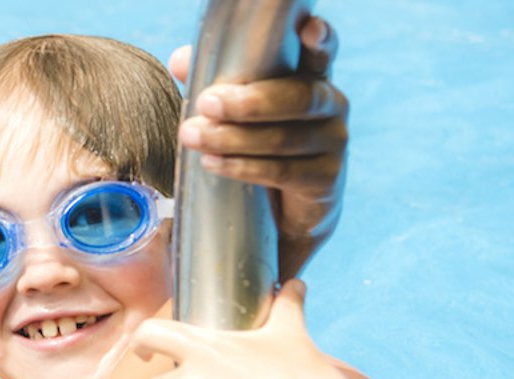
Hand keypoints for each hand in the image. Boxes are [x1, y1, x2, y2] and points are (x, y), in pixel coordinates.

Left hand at [169, 17, 346, 277]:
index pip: (321, 53)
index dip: (320, 40)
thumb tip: (180, 60)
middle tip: (205, 104)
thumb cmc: (253, 147)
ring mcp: (333, 142)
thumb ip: (208, 83)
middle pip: (297, 96)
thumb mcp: (229, 113)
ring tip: (192, 136)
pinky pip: (283, 171)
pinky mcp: (326, 180)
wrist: (277, 214)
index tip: (309, 29)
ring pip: (284, 137)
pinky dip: (244, 167)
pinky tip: (214, 164)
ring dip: (233, 137)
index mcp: (308, 78)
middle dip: (249, 101)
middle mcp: (329, 105)